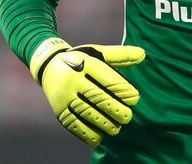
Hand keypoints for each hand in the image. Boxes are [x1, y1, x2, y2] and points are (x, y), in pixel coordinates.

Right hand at [29, 38, 145, 145]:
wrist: (48, 65)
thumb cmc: (82, 60)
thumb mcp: (99, 53)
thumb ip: (121, 55)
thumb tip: (143, 54)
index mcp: (86, 64)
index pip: (106, 78)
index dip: (121, 89)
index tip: (135, 99)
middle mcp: (73, 79)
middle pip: (96, 96)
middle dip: (113, 108)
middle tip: (128, 117)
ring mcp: (64, 95)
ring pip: (84, 111)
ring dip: (101, 122)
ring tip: (116, 129)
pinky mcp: (58, 109)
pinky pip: (72, 123)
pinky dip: (85, 132)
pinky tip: (98, 138)